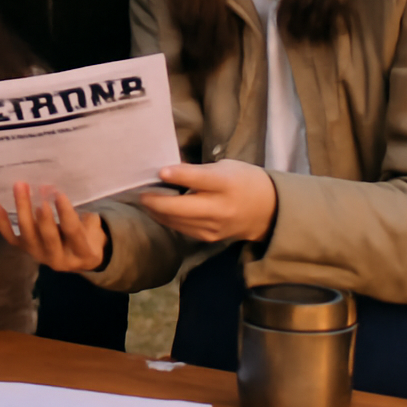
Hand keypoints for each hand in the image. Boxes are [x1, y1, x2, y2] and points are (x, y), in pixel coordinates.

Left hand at [0, 182, 105, 272]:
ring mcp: (39, 255)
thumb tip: (53, 188)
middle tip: (38, 190)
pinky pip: (11, 239)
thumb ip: (78, 210)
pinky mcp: (25, 251)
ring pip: (27, 235)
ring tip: (20, 187)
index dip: (65, 213)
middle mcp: (58, 258)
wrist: (78, 258)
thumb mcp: (92, 226)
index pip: (72, 232)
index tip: (59, 194)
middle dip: (42, 213)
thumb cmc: (88, 236)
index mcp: (81, 252)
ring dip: (23, 209)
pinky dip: (2, 223)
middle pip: (47, 235)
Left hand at [139, 161, 277, 242]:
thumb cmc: (243, 180)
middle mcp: (220, 208)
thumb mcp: (225, 167)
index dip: (179, 175)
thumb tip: (167, 171)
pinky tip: (157, 210)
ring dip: (157, 211)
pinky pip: (181, 229)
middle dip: (156, 201)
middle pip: (181, 208)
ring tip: (142, 198)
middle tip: (138, 191)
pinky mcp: (208, 238)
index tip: (159, 171)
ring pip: (176, 221)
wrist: (267, 211)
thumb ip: (198, 171)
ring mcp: (214, 227)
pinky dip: (167, 219)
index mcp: (226, 184)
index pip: (200, 180)